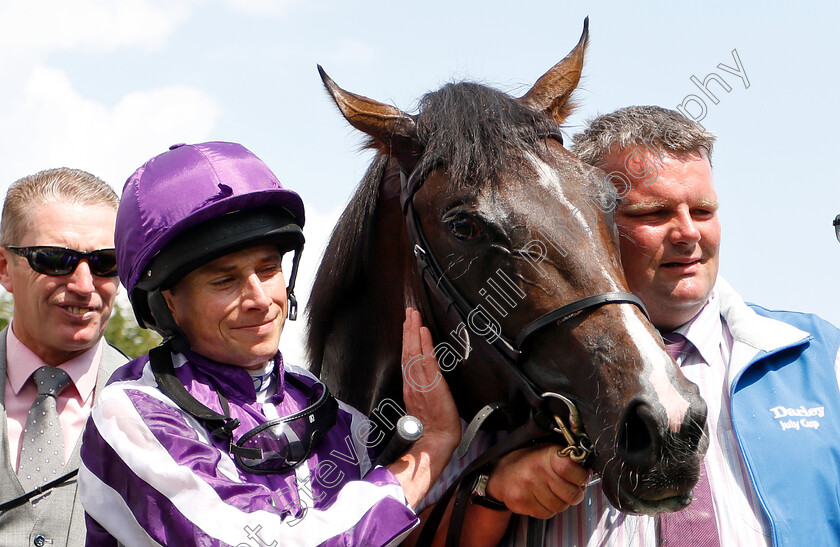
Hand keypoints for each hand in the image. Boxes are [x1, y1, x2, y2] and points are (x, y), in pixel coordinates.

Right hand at [401, 308, 460, 449]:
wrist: (436, 441)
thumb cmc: (432, 429)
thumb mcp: (422, 409)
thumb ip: (419, 395)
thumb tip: (420, 387)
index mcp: (410, 387)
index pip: (407, 358)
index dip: (407, 340)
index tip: (407, 325)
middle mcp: (413, 382)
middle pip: (408, 351)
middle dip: (408, 329)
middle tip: (409, 310)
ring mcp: (421, 382)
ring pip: (415, 352)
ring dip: (414, 331)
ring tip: (414, 315)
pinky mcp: (433, 384)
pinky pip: (427, 360)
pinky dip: (425, 344)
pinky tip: (424, 331)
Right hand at [486, 444, 590, 518]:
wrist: (502, 473)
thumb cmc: (529, 462)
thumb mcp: (548, 451)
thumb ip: (568, 459)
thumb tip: (587, 472)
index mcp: (546, 455)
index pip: (572, 469)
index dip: (582, 476)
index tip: (582, 476)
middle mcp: (536, 470)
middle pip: (572, 494)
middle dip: (575, 494)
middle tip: (571, 488)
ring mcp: (527, 488)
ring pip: (560, 507)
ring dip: (561, 502)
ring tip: (553, 492)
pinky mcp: (521, 502)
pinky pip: (546, 514)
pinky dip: (548, 509)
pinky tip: (542, 498)